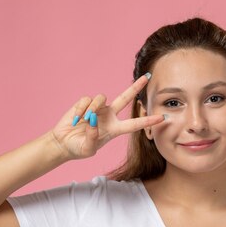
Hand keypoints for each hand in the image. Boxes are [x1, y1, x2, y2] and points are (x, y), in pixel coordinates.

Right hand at [50, 74, 167, 159]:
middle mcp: (108, 116)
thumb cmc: (77, 148)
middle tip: (147, 76)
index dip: (148, 121)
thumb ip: (92, 138)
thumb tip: (93, 121)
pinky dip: (80, 109)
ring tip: (83, 120)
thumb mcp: (87, 149)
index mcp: (114, 129)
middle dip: (136, 87)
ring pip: (101, 99)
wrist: (62, 143)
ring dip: (92, 108)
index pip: (134, 124)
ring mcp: (97, 109)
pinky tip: (75, 119)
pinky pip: (87, 100)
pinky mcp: (85, 104)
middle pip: (125, 98)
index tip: (163, 117)